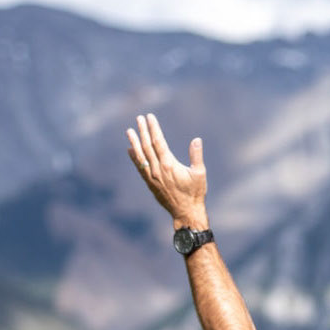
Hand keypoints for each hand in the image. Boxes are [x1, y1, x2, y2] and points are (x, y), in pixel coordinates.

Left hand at [127, 113, 207, 227]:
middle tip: (139, 118)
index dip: (153, 128)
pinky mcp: (150, 183)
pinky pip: (139, 167)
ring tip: (129, 131)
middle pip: (147, 146)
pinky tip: (130, 149)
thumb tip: (196, 139)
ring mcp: (152, 177)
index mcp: (169, 165)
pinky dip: (134, 157)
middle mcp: (157, 169)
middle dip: (143, 131)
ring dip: (134, 142)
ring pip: (140, 156)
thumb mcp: (200, 173)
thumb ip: (196, 156)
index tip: (150, 117)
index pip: (158, 142)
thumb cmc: (195, 193)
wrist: (186, 212)